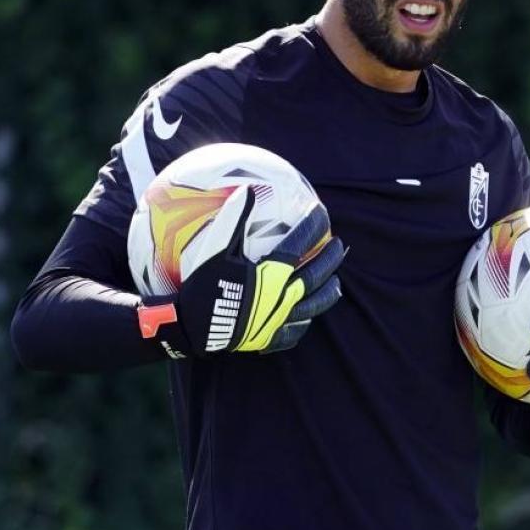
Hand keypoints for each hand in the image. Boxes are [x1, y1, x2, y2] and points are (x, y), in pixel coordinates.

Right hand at [138, 185, 344, 356]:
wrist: (191, 327)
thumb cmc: (202, 285)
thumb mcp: (215, 250)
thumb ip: (233, 220)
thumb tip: (246, 190)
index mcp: (271, 274)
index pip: (300, 244)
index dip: (313, 226)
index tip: (322, 213)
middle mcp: (281, 297)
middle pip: (315, 274)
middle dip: (330, 257)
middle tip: (338, 245)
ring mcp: (277, 320)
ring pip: (313, 306)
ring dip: (327, 291)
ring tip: (336, 282)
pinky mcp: (268, 339)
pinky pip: (294, 332)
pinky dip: (304, 322)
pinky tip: (307, 317)